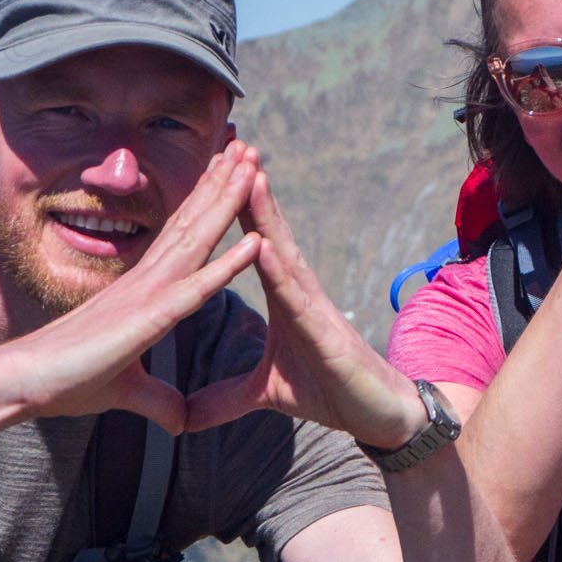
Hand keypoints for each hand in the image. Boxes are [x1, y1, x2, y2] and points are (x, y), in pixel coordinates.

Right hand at [0, 142, 262, 429]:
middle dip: (223, 184)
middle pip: (193, 223)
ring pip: (198, 240)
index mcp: (144, 291)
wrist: (19, 387)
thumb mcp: (126, 392)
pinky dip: (227, 265)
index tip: (234, 175)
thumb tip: (180, 419)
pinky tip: (255, 243)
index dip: (210, 205)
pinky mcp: (146, 320)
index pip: (184, 238)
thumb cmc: (65, 383)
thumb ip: (157, 399)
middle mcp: (147, 282)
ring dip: (229, 202)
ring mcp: (146, 296)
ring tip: (253, 165)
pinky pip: (196, 288)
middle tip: (250, 147)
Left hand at [182, 167, 422, 446]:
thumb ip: (223, 399)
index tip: (208, 170)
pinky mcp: (326, 332)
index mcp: (282, 296)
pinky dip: (279, 270)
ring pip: (284, 251)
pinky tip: (262, 245)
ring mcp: (314, 307)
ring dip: (266, 214)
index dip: (231, 206)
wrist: (376, 415)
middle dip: (248, 189)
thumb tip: (185, 415)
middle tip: (229, 145)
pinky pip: (297, 297)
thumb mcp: (263, 395)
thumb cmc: (327, 393)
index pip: (251, 242)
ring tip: (247, 174)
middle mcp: (298, 290)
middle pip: (267, 231)